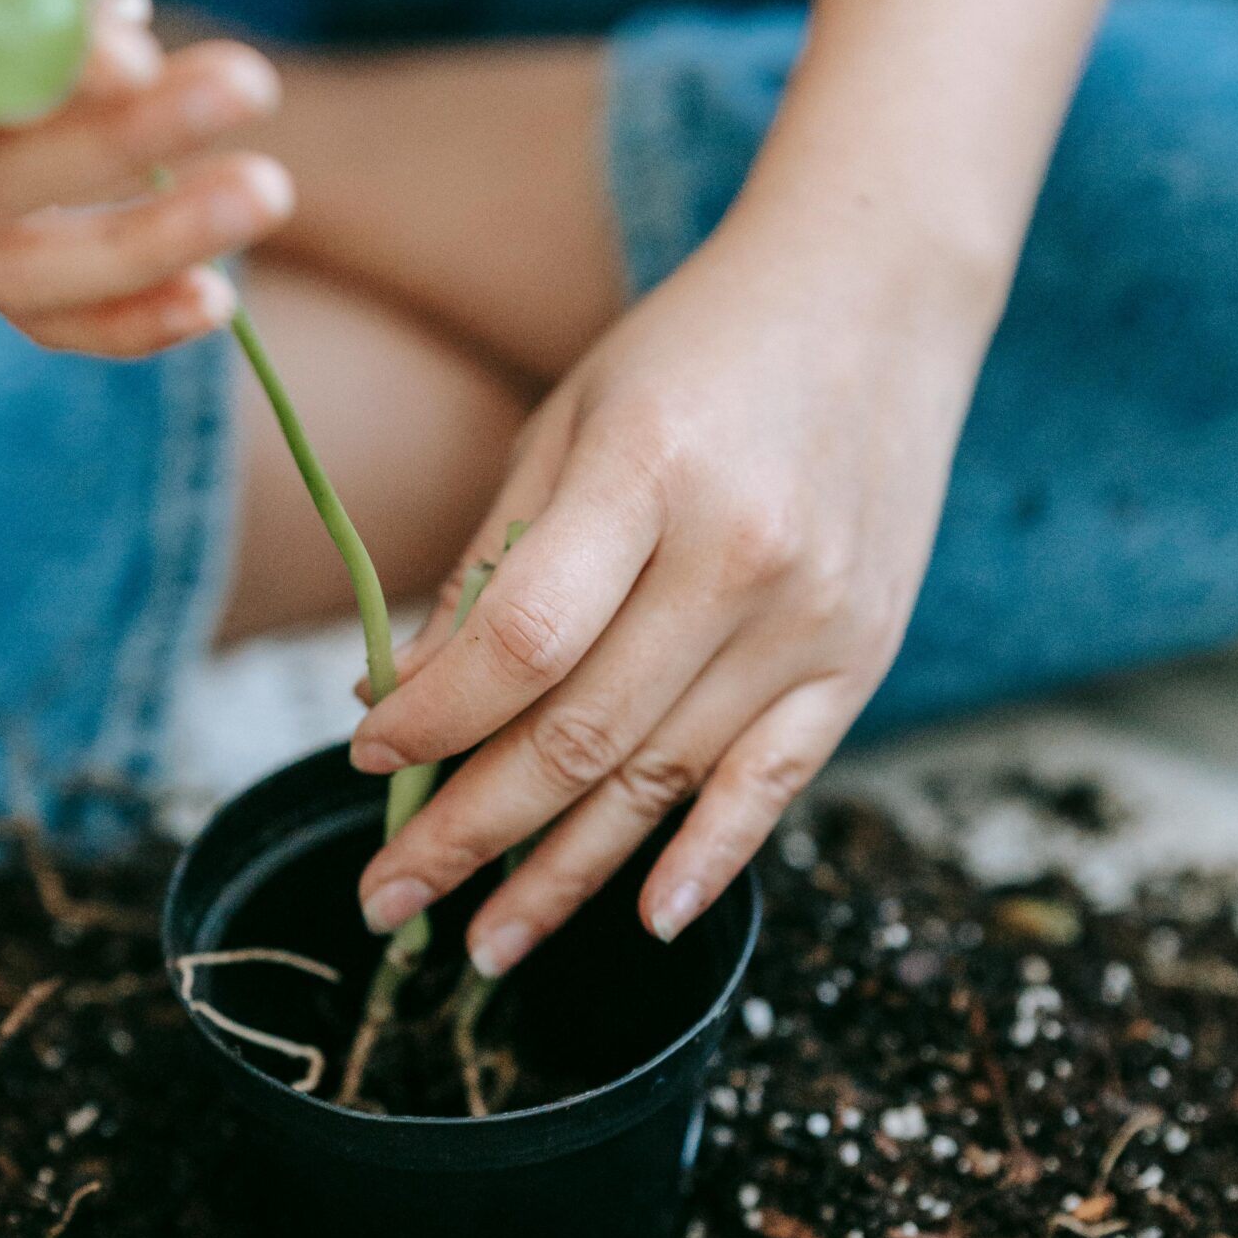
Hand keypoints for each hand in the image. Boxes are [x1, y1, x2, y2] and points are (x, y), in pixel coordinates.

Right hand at [0, 0, 292, 359]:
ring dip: (150, 244)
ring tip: (267, 193)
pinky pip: (28, 306)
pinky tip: (215, 301)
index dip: (36, 75)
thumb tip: (124, 36)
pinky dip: (125, 313)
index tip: (143, 48)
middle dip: (128, 146)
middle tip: (253, 84)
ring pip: (13, 271)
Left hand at [349, 186, 1005, 971]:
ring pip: (663, 779)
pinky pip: (774, 782)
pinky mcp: (862, 655)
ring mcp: (813, 615)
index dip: (432, 719)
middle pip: (582, 734)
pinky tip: (642, 919)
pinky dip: (707, 858)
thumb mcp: (569, 421)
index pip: (520, 641)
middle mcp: (740, 554)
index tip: (362, 759)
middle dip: (467, 830)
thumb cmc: (695, 352)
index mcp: (646, 471)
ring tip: (483, 941)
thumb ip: (488, 565)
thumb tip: (391, 701)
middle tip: (386, 894)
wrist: (875, 297)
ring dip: (562, 875)